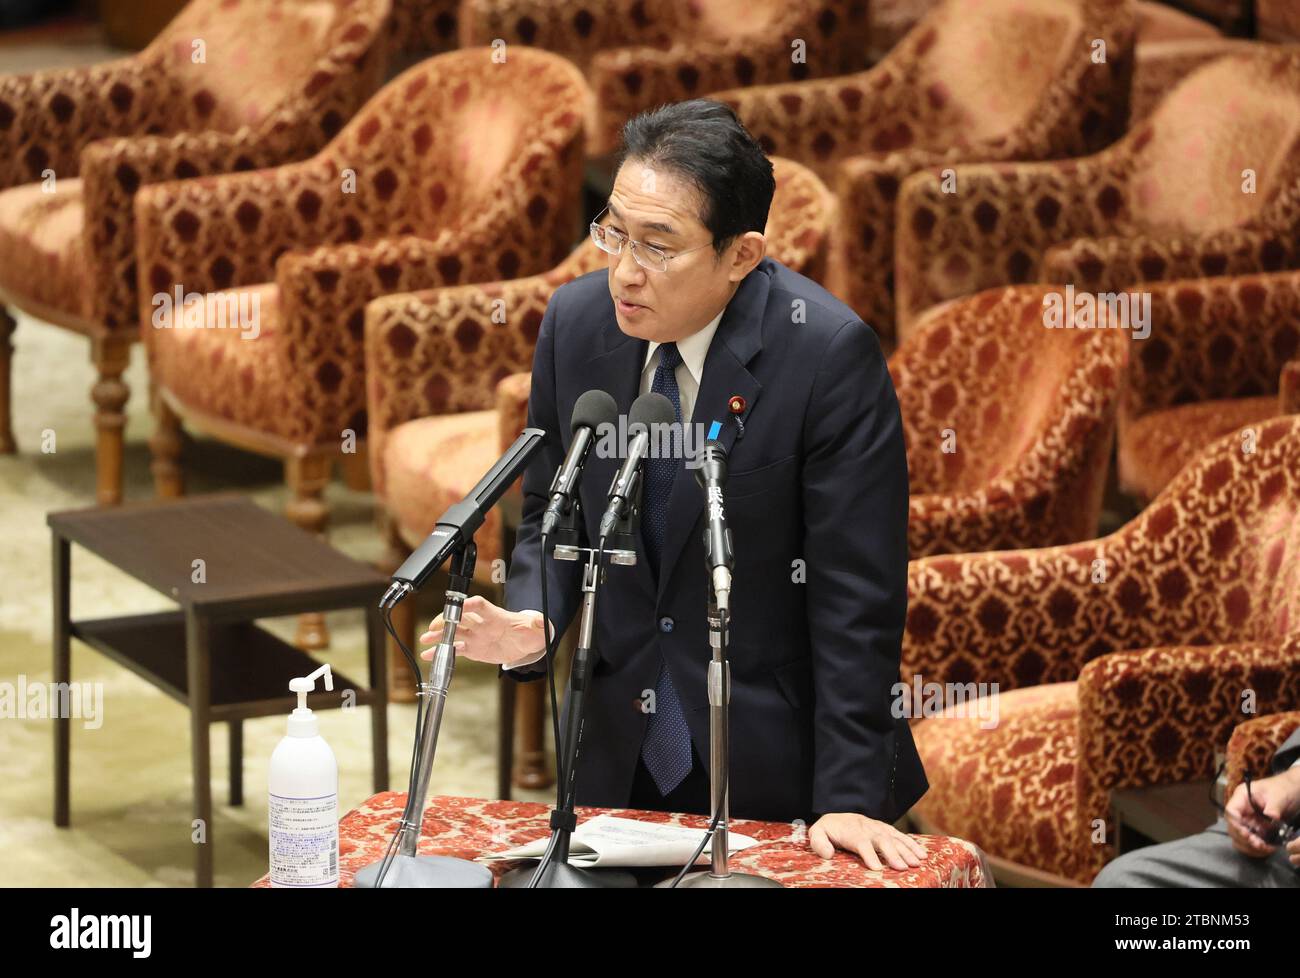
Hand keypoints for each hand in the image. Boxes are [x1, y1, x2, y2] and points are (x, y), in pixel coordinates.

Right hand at [419, 595, 551, 666]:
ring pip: (453, 633)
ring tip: (426, 640)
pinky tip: (429, 654)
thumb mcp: (536, 628)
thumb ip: (538, 624)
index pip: (480, 606)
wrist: (524, 643)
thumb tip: (542, 622)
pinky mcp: (472, 648)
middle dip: (446, 620)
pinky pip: (455, 649)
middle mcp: (482, 624)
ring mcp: (475, 636)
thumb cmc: (529, 632)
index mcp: (495, 616)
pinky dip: (441, 651)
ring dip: (439, 635)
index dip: (469, 604)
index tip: (459, 606)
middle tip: (435, 627)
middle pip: (460, 618)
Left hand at [808, 813, 927, 870]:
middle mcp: (868, 828)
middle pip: (882, 840)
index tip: (877, 868)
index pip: (861, 842)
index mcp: (851, 831)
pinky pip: (901, 836)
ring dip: (907, 850)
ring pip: (894, 838)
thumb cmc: (830, 829)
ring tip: (917, 862)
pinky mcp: (887, 829)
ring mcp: (879, 828)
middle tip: (902, 867)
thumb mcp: (817, 832)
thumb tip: (827, 854)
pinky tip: (922, 854)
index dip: (869, 855)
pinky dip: (912, 844)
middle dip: (893, 853)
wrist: (839, 815)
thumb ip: (819, 842)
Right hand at [1224, 768, 1299, 857]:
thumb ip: (1273, 806)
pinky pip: (1249, 842)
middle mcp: (1241, 810)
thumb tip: (1271, 816)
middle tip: (1260, 845)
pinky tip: (1268, 849)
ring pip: (1239, 838)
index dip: (1236, 824)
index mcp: (1242, 797)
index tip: (1247, 835)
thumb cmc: (1283, 789)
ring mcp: (1248, 820)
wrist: (1292, 791)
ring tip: (1265, 849)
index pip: (1231, 811)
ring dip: (1250, 846)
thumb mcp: (1278, 795)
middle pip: (1233, 827)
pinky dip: (1256, 849)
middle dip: (1245, 839)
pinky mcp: (1255, 829)